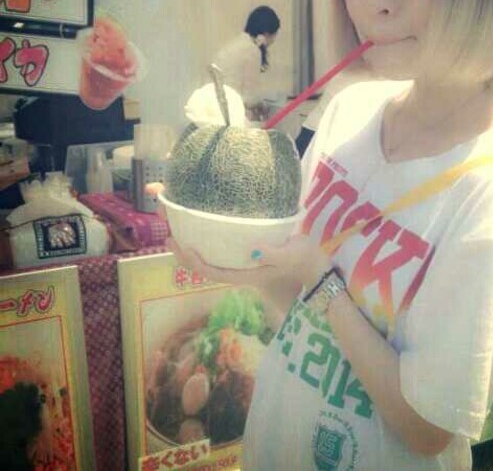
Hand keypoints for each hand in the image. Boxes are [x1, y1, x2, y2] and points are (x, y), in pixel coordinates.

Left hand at [146, 182, 328, 290]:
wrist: (316, 272)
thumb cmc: (305, 262)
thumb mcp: (293, 255)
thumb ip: (275, 254)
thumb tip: (255, 249)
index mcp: (246, 274)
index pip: (212, 272)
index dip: (193, 261)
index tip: (180, 244)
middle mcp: (239, 270)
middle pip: (204, 266)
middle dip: (184, 251)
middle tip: (168, 230)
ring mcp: (242, 264)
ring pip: (210, 258)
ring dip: (193, 244)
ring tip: (178, 226)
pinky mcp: (247, 256)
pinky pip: (220, 250)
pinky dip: (207, 239)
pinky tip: (203, 226)